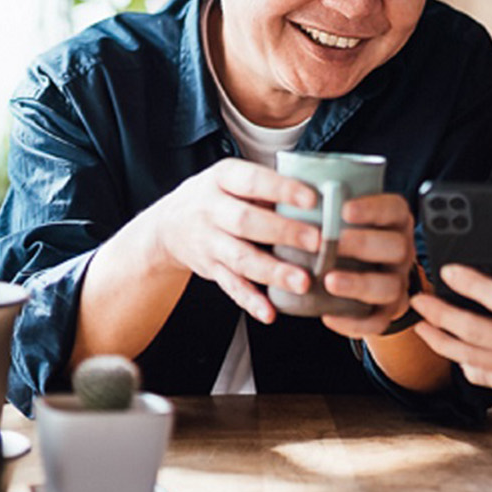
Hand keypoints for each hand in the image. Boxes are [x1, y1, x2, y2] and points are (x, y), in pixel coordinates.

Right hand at [144, 158, 321, 321]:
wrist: (169, 225)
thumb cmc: (218, 197)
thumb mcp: (234, 179)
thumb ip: (268, 187)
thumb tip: (322, 197)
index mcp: (222, 179)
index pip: (252, 181)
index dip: (281, 189)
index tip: (312, 199)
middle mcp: (211, 210)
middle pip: (246, 221)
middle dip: (283, 232)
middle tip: (316, 241)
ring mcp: (209, 242)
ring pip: (241, 259)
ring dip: (273, 272)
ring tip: (302, 282)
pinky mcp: (210, 270)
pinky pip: (231, 287)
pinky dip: (251, 301)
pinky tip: (270, 312)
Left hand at [320, 193, 416, 337]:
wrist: (364, 273)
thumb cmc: (347, 236)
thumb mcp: (346, 216)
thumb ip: (332, 205)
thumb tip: (294, 191)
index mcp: (394, 221)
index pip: (394, 209)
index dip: (373, 208)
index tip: (345, 208)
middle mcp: (402, 250)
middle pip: (397, 246)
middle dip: (364, 244)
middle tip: (332, 243)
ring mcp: (397, 282)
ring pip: (390, 286)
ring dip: (359, 284)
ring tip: (330, 281)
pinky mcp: (387, 312)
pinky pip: (378, 322)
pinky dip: (354, 323)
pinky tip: (329, 316)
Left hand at [411, 264, 491, 399]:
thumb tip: (491, 287)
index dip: (470, 283)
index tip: (447, 272)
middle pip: (473, 329)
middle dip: (440, 313)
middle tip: (419, 300)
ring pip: (469, 355)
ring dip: (440, 339)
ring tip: (422, 324)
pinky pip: (481, 374)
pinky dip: (462, 360)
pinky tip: (450, 347)